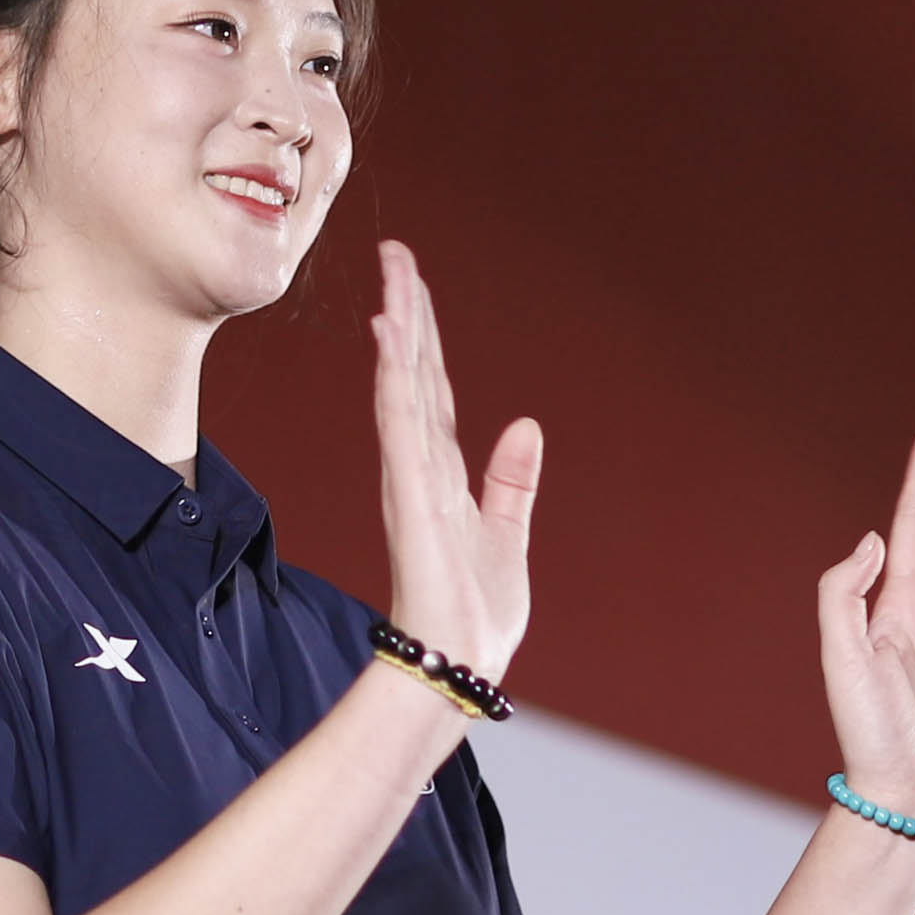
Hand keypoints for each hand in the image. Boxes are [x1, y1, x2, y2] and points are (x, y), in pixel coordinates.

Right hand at [369, 241, 542, 683]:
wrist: (459, 662)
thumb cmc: (476, 612)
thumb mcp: (506, 534)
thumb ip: (512, 480)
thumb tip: (525, 424)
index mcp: (441, 472)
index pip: (429, 386)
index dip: (422, 334)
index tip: (409, 285)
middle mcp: (420, 464)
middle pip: (411, 371)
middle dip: (406, 310)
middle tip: (396, 252)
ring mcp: (412, 475)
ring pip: (402, 385)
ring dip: (398, 329)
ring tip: (392, 277)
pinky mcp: (413, 493)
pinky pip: (402, 422)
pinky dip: (396, 376)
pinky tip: (390, 336)